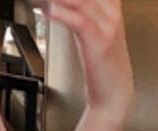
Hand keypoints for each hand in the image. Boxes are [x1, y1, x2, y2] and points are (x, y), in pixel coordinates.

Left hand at [46, 0, 133, 127]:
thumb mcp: (93, 32)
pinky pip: (80, 20)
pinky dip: (61, 14)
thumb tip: (60, 4)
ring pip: (82, 0)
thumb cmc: (101, 65)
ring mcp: (108, 25)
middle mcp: (112, 12)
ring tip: (44, 0)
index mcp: (112, 7)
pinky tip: (49, 11)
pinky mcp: (99, 40)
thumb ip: (81, 13)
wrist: (113, 93)